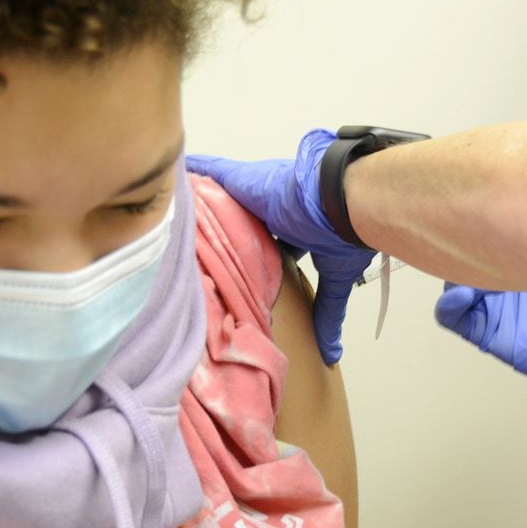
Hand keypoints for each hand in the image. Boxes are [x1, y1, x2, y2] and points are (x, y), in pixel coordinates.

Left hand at [186, 129, 374, 364]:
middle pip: (246, 221)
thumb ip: (327, 314)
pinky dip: (198, 171)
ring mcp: (261, 193)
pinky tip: (181, 173)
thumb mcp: (334, 279)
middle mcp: (278, 209)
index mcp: (300, 229)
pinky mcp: (246, 181)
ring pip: (227, 198)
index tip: (239, 265)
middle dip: (228, 229)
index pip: (270, 242)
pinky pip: (214, 173)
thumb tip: (332, 356)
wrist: (345, 201)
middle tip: (201, 240)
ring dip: (209, 201)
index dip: (254, 253)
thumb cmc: (343, 234)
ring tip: (182, 208)